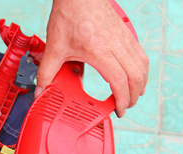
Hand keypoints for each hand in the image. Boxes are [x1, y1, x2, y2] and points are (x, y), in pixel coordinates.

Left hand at [35, 0, 148, 116]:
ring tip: (132, 95)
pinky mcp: (126, 32)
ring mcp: (124, 38)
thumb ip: (46, 72)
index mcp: (100, 51)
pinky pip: (140, 55)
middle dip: (133, 96)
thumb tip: (40, 91)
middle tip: (124, 107)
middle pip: (136, 77)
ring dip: (140, 83)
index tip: (118, 110)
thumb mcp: (54, 47)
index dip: (121, 100)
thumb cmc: (69, 15)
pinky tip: (135, 75)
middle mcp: (117, 45)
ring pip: (142, 65)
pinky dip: (140, 69)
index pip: (119, 82)